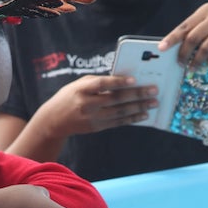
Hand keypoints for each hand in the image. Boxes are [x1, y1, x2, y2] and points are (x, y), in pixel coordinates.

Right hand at [43, 74, 157, 137]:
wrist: (54, 120)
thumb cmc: (70, 97)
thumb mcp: (79, 84)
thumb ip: (98, 82)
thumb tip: (123, 80)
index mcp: (81, 89)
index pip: (102, 84)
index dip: (118, 82)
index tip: (133, 80)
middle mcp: (87, 104)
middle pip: (115, 99)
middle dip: (137, 95)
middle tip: (153, 90)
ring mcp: (92, 118)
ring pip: (120, 112)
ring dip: (139, 107)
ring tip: (153, 103)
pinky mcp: (96, 127)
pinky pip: (118, 122)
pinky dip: (132, 118)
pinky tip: (143, 114)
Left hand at [159, 3, 207, 67]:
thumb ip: (195, 30)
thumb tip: (173, 48)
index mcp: (205, 11)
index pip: (184, 26)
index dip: (172, 38)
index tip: (161, 49)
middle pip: (193, 37)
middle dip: (184, 53)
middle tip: (180, 63)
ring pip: (206, 47)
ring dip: (197, 60)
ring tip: (193, 68)